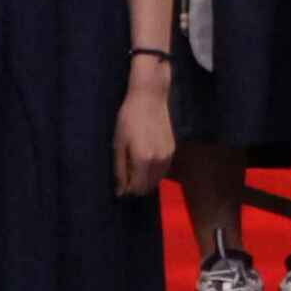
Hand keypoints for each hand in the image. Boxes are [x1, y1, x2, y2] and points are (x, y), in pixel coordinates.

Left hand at [113, 74, 175, 197]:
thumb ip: (120, 170)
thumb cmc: (129, 119)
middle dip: (136, 186)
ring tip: (134, 166)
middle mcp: (159, 162)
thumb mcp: (118, 144)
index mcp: (143, 161)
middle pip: (148, 187)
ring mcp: (168, 156)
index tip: (119, 183)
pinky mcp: (173, 149)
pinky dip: (154, 172)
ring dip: (146, 180)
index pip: (136, 189)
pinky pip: (163, 170)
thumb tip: (120, 192)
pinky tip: (145, 161)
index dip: (126, 190)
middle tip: (126, 174)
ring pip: (157, 180)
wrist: (150, 98)